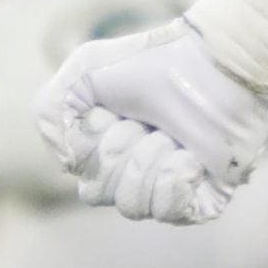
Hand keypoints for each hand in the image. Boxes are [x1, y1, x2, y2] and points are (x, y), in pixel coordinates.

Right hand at [34, 19, 267, 224]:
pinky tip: (190, 155)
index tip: (116, 111)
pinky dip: (174, 179)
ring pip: (133, 205)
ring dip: (149, 161)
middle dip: (122, 150)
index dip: (95, 142)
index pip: (83, 173)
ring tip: (172, 134)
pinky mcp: (205, 195)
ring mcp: (171, 188)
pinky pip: (172, 212)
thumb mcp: (83, 74)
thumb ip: (50, 115)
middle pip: (100, 193)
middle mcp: (137, 175)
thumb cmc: (154, 61)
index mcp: (107, 155)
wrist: (216, 56)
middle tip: (149, 121)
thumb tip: (68, 164)